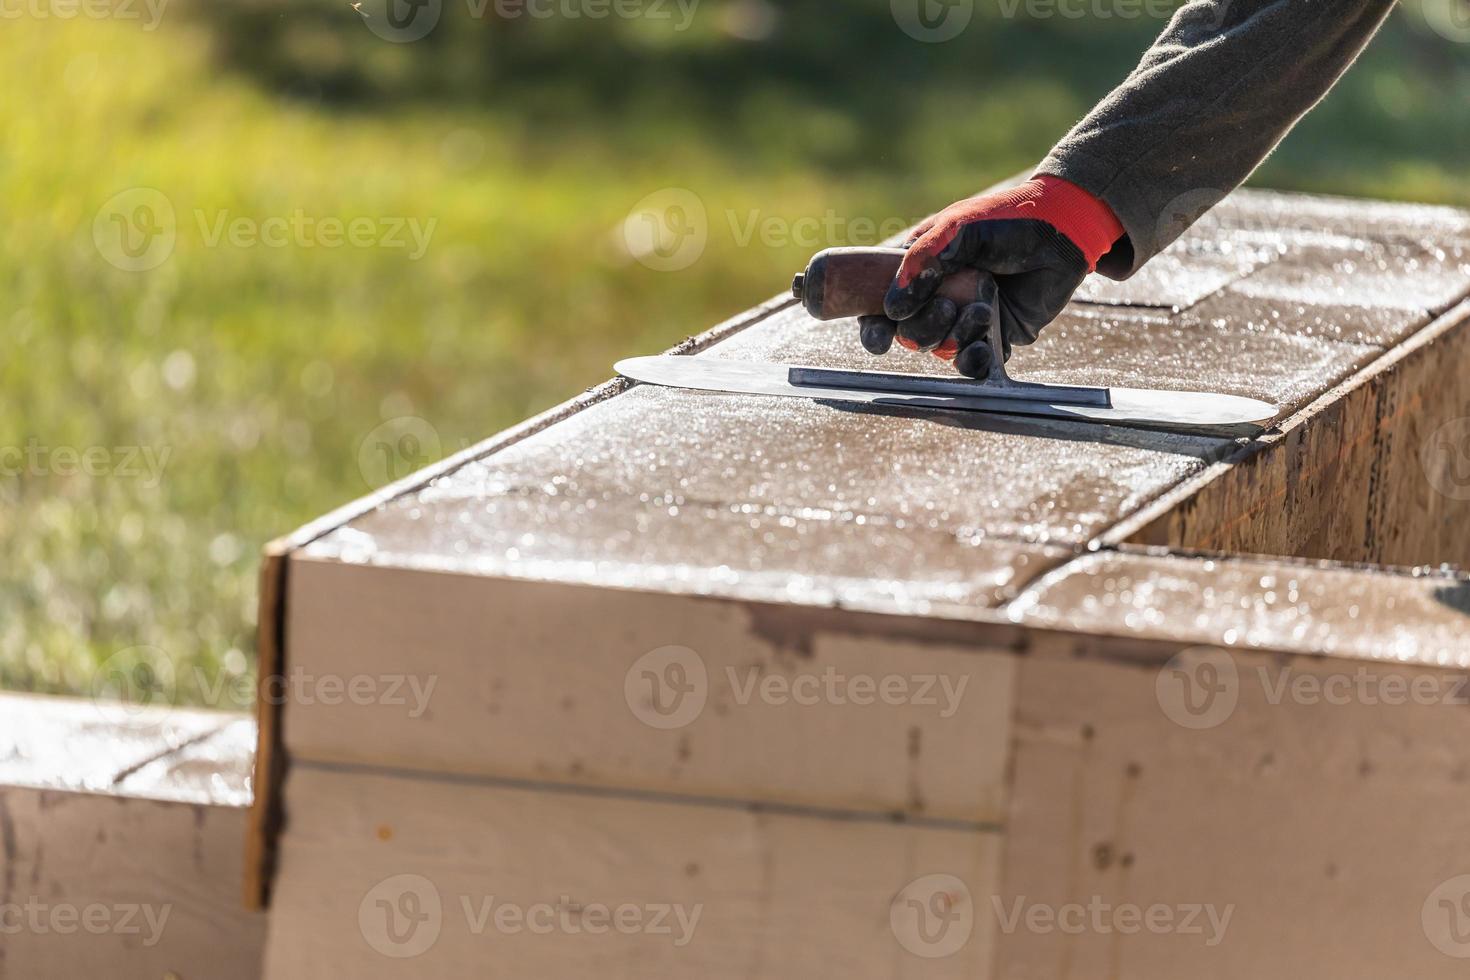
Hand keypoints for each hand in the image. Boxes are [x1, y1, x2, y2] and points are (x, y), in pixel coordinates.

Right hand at [858, 175, 1122, 377]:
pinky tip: (981, 348)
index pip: (881, 305)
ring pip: (940, 348)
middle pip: (909, 333)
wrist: (1061, 231)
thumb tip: (892, 309)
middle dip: (923, 328)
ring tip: (981, 311)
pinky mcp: (996, 335)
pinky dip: (972, 361)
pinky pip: (973, 362)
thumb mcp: (954, 230)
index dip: (875, 325)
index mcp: (919, 271)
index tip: (879, 336)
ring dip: (953, 336)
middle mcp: (937, 297)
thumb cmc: (1004, 220)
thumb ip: (920, 265)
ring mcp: (965, 317)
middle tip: (947, 306)